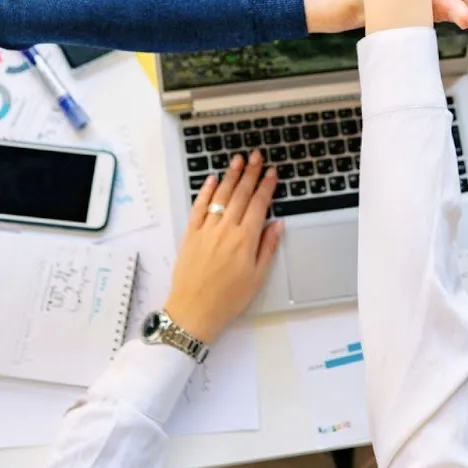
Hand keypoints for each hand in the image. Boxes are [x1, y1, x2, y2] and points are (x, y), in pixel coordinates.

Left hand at [164, 152, 282, 342]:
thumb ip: (268, 247)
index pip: (259, 204)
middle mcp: (226, 229)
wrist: (194, 311)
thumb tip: (277, 224)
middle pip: (240, 195)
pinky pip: (198, 208)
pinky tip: (212, 180)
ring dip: (230, 176)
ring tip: (237, 160)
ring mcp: (206, 230)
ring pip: (221, 197)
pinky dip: (206, 192)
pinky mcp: (190, 234)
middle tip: (256, 156)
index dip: (266, 186)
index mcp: (245, 239)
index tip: (272, 172)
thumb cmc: (229, 298)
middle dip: (250, 173)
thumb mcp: (257, 277)